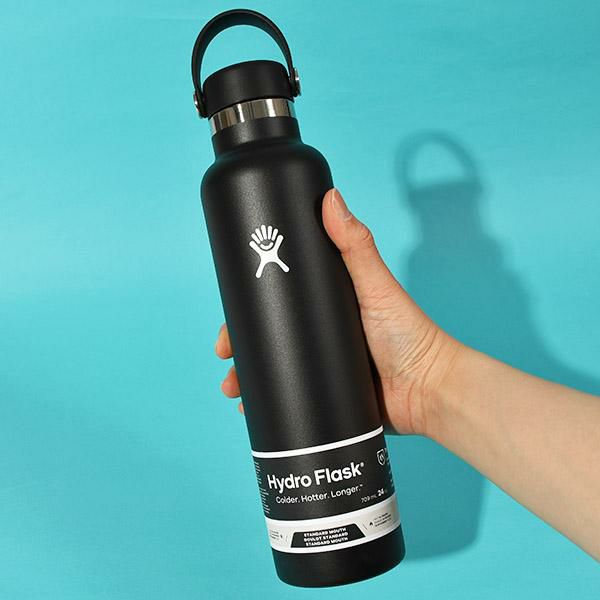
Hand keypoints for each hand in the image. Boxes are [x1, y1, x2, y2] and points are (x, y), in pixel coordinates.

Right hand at [215, 188, 460, 435]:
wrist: (427, 392)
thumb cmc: (409, 335)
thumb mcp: (376, 285)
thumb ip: (355, 245)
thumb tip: (331, 197)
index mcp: (325, 304)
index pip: (278, 297)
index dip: (250, 304)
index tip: (230, 312)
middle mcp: (318, 332)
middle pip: (268, 333)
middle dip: (240, 344)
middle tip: (225, 353)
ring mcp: (319, 363)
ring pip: (271, 365)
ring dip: (245, 375)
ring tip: (232, 388)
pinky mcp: (323, 392)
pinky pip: (287, 393)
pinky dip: (265, 400)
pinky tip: (248, 406)